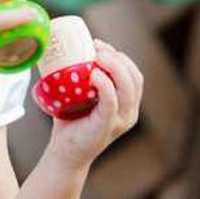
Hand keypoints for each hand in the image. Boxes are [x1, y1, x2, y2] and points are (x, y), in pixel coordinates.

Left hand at [47, 39, 142, 171]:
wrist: (65, 154)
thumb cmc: (71, 121)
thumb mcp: (82, 95)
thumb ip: (83, 76)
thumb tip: (68, 47)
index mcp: (127, 104)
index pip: (134, 74)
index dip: (120, 56)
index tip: (98, 45)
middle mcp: (129, 112)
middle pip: (135, 77)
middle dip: (118, 57)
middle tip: (96, 48)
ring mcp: (120, 120)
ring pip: (128, 87)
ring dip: (114, 66)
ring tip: (96, 56)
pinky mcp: (107, 126)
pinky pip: (111, 102)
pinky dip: (105, 84)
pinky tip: (93, 74)